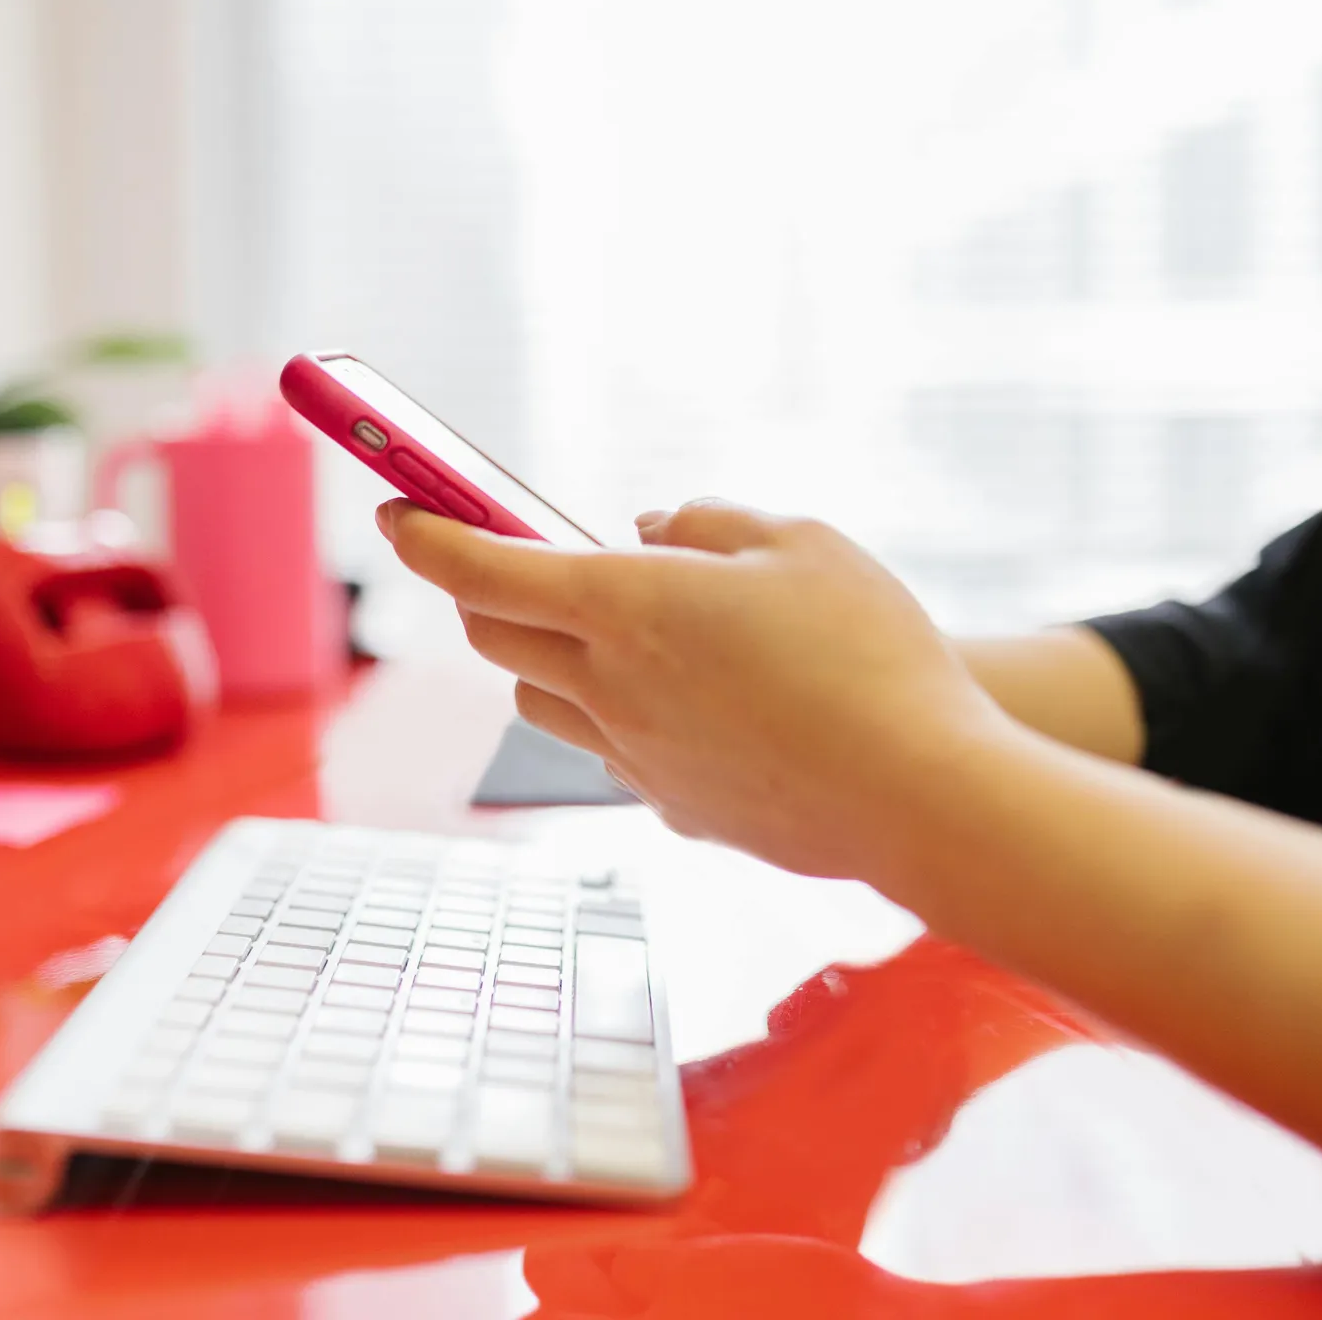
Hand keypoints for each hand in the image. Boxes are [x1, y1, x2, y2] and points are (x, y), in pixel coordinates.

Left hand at [379, 497, 1017, 887]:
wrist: (923, 798)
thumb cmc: (874, 654)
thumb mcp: (801, 543)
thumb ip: (710, 524)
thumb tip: (647, 533)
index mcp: (627, 608)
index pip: (482, 569)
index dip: (427, 534)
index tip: (398, 511)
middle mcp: (610, 688)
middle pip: (497, 638)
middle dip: (484, 590)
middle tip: (511, 558)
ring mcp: (635, 759)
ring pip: (549, 700)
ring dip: (552, 656)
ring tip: (615, 628)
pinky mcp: (675, 809)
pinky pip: (619, 751)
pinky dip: (624, 714)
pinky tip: (699, 702)